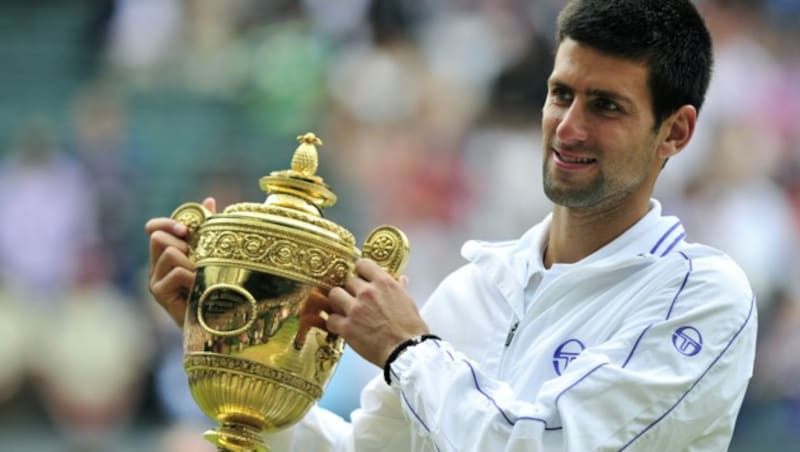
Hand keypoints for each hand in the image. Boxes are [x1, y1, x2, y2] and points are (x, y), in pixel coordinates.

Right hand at [145, 197, 215, 326]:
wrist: (216, 323)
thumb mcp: (213, 254)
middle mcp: (156, 266)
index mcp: (166, 254)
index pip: (153, 228)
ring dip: (191, 261)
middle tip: (197, 260)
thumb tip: (208, 201)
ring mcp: (155, 281)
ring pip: (169, 252)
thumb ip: (208, 229)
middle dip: (182, 244)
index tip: (186, 230)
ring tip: (201, 277)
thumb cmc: (216, 288)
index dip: (167, 223)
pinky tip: (199, 287)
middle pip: (158, 237)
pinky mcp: (159, 294)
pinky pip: (176, 271)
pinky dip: (192, 276)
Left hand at [326, 258, 429, 366]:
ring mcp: (355, 309)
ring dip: (338, 302)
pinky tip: (341, 327)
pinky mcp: (346, 327)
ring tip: (344, 311)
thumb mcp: (408, 302)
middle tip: (355, 300)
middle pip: (347, 281)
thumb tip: (400, 279)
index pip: (362, 264)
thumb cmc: (411, 328)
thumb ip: (399, 288)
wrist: (406, 351)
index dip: (360, 271)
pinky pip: (331, 319)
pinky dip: (334, 323)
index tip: (361, 278)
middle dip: (351, 290)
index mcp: (384, 283)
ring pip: (334, 295)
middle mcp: (367, 292)